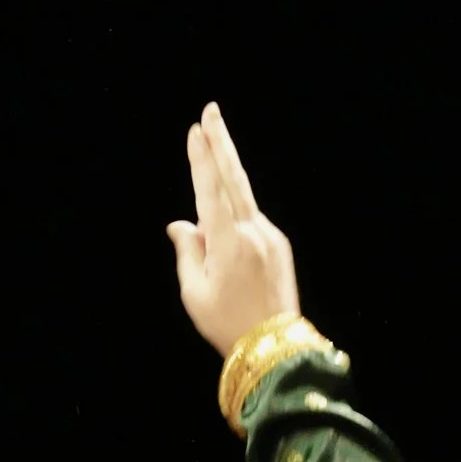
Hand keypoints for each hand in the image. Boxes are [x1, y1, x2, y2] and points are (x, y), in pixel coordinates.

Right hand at [167, 103, 299, 356]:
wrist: (275, 350)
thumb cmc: (227, 325)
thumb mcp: (194, 293)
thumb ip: (187, 252)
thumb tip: (181, 224)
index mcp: (228, 242)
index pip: (210, 190)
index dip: (202, 159)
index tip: (195, 131)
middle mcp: (252, 232)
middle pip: (233, 178)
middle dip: (220, 143)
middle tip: (211, 111)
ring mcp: (269, 237)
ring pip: (243, 197)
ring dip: (227, 171)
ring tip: (214, 141)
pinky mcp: (279, 246)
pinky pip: (251, 221)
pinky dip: (235, 215)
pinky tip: (224, 226)